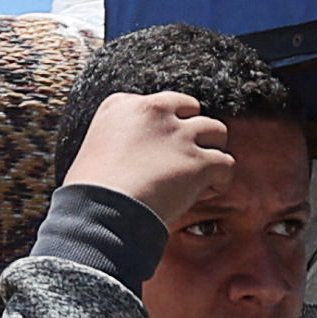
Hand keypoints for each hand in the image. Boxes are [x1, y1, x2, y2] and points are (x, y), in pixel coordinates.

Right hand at [68, 86, 247, 225]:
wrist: (99, 213)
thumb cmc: (89, 194)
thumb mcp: (95, 149)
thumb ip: (119, 139)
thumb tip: (134, 155)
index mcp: (122, 104)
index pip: (161, 105)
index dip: (164, 130)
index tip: (155, 154)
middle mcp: (153, 111)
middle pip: (192, 110)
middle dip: (192, 134)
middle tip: (182, 162)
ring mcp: (178, 135)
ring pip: (216, 131)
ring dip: (210, 153)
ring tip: (197, 177)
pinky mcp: (198, 161)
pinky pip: (226, 163)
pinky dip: (219, 181)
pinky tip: (202, 194)